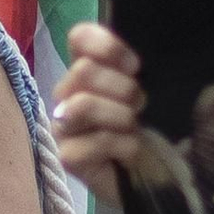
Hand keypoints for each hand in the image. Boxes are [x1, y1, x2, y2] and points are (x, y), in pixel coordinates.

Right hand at [50, 22, 144, 206]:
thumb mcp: (144, 92)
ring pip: (83, 105)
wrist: (151, 176)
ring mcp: (62, 127)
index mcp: (84, 71)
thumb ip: (131, 69)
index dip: (108, 47)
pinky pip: (95, 141)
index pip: (79, 38)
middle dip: (122, 88)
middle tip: (138, 105)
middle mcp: (66, 95)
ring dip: (121, 117)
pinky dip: (123, 145)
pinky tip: (129, 152)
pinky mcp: (68, 157)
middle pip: (83, 72)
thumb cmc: (146, 129)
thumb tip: (130, 63)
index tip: (134, 67)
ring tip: (132, 128)